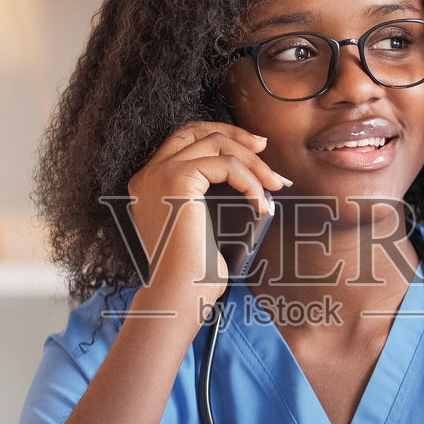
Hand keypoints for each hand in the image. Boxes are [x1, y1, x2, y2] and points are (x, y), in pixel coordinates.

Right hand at [125, 121, 289, 320]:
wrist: (179, 292)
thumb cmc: (192, 274)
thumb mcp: (200, 229)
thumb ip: (209, 202)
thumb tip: (248, 187)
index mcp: (149, 184)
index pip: (184, 143)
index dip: (220, 139)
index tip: (252, 151)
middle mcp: (148, 174)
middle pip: (195, 131)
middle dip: (234, 134)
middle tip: (264, 148)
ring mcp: (159, 174)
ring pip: (215, 143)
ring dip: (252, 162)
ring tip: (275, 183)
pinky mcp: (176, 179)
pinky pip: (224, 164)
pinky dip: (249, 180)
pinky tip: (260, 202)